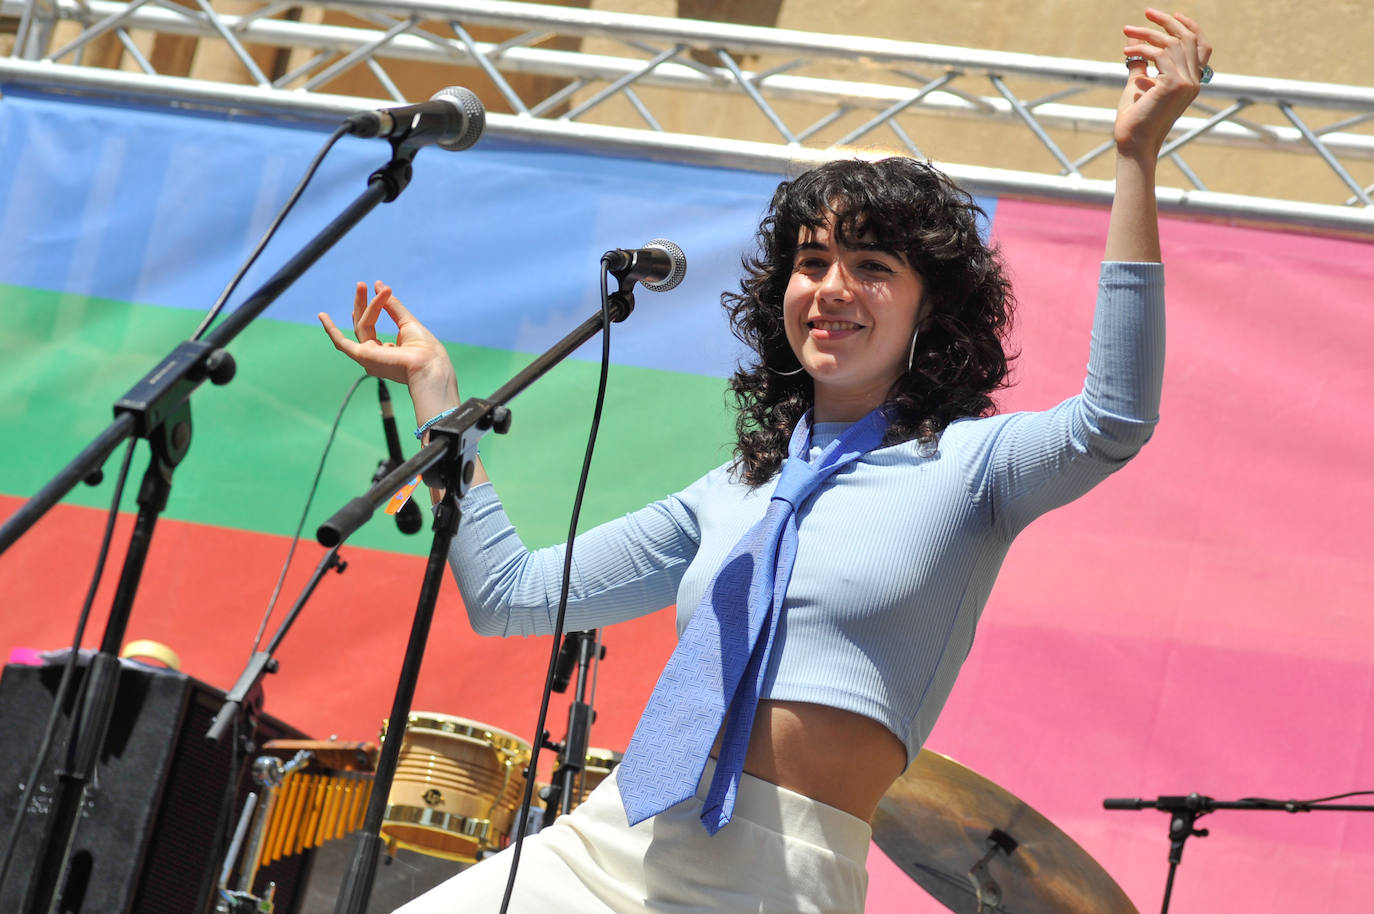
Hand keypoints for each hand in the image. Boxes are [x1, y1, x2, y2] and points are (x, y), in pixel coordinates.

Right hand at [319, 281, 458, 417]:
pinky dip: (331, 329)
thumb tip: (378, 285)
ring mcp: (368, 357)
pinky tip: (322, 316)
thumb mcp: (407, 322)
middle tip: (361, 284)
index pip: (373, 328)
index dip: (374, 307)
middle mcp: (375, 357)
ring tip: (364, 285)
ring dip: (366, 305)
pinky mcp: (363, 356)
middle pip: (363, 325)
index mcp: (387, 352)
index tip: (378, 288)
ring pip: (362, 325)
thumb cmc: (426, 349)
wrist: (430, 365)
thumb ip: (392, 306)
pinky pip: (342, 342)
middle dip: (362, 304)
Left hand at [1116, 9, 1211, 158]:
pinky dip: (1142, 48)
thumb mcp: (1137, 85)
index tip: (1173, 15)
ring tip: (1127, 30)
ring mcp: (1187, 83)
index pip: (1202, 46)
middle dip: (1167, 22)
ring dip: (1147, 33)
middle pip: (1188, 38)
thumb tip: (1133, 43)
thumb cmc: (1134, 119)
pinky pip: (1159, 54)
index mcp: (1191, 81)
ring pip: (1172, 43)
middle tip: (1147, 12)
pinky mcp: (1174, 84)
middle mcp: (1194, 81)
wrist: (1133, 143)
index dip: (1190, 27)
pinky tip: (1126, 51)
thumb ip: (1140, 63)